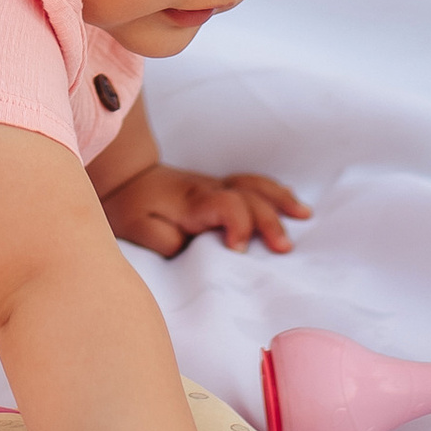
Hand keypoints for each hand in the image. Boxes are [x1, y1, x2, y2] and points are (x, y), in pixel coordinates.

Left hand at [99, 162, 308, 257]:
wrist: (126, 179)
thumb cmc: (132, 208)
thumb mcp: (140, 231)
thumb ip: (169, 243)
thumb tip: (196, 251)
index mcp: (193, 201)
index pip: (227, 205)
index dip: (238, 226)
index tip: (237, 250)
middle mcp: (211, 189)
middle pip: (250, 196)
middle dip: (270, 221)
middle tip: (284, 249)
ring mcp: (217, 185)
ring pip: (255, 185)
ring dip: (281, 200)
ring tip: (304, 215)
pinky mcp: (220, 188)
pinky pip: (252, 184)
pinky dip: (274, 193)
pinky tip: (292, 204)